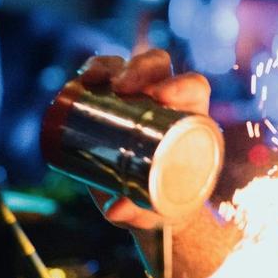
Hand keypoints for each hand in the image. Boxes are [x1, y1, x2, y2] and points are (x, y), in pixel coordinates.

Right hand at [76, 49, 212, 230]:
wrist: (144, 205)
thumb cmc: (160, 205)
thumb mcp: (153, 211)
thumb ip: (137, 212)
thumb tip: (114, 210)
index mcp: (192, 119)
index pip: (195, 87)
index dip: (182, 84)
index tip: (162, 96)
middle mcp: (167, 100)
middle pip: (160, 67)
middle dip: (141, 68)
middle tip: (122, 87)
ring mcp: (138, 98)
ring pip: (128, 65)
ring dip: (112, 66)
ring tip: (94, 79)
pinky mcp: (111, 103)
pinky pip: (104, 77)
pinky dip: (93, 72)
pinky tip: (82, 78)